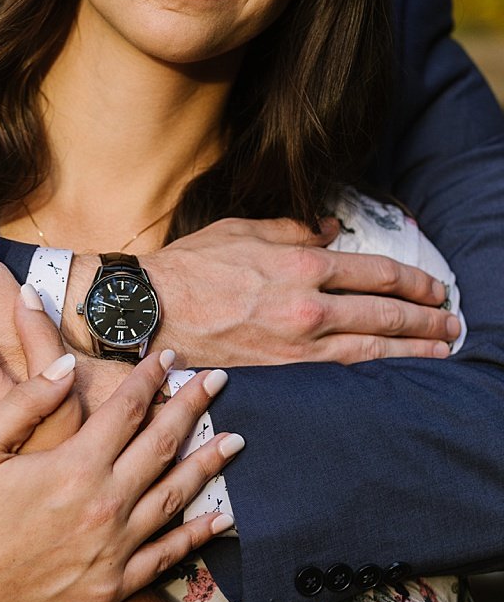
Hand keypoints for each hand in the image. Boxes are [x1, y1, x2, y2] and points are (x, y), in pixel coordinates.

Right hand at [0, 345, 241, 601]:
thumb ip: (26, 401)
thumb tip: (68, 364)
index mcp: (73, 466)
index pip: (127, 408)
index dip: (151, 378)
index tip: (170, 356)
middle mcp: (105, 505)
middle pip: (162, 445)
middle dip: (192, 407)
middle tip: (218, 382)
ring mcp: (114, 549)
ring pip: (176, 496)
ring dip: (207, 463)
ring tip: (234, 440)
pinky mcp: (114, 584)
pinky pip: (167, 554)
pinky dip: (198, 534)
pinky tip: (220, 517)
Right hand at [61, 217, 459, 365]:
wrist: (149, 310)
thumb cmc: (190, 266)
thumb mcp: (242, 230)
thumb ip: (293, 229)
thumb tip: (329, 230)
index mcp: (301, 265)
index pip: (378, 274)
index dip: (415, 283)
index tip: (435, 289)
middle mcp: (307, 307)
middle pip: (385, 314)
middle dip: (426, 319)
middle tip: (451, 323)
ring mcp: (295, 344)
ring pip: (370, 349)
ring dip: (412, 350)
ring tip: (439, 349)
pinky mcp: (279, 371)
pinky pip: (337, 371)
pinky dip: (372, 370)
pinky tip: (390, 371)